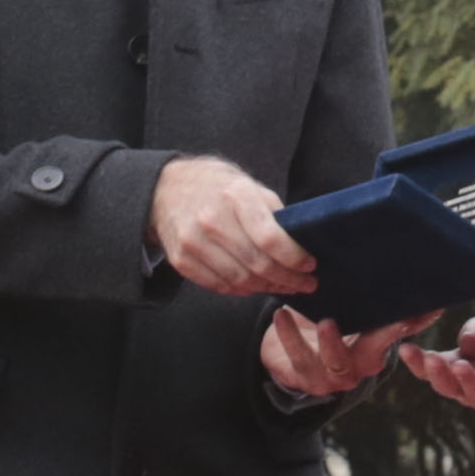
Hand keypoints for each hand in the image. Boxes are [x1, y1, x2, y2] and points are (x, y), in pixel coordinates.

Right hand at [151, 156, 317, 297]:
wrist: (165, 190)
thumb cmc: (215, 187)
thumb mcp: (248, 185)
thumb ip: (273, 213)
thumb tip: (300, 244)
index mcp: (236, 195)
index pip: (271, 239)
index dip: (295, 258)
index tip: (310, 266)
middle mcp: (212, 220)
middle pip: (258, 264)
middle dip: (289, 280)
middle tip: (306, 284)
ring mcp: (193, 242)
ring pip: (241, 280)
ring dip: (268, 288)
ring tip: (284, 287)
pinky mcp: (182, 260)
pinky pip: (220, 286)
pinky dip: (243, 290)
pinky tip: (257, 286)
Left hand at [260, 306, 440, 398]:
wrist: (289, 345)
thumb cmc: (331, 323)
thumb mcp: (359, 315)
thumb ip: (391, 309)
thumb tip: (433, 295)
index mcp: (376, 350)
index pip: (397, 336)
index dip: (409, 326)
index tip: (419, 308)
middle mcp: (359, 368)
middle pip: (373, 356)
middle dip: (381, 338)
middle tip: (388, 318)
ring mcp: (332, 376)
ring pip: (336, 363)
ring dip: (332, 343)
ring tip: (327, 322)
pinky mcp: (304, 376)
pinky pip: (298, 358)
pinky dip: (289, 336)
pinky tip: (282, 313)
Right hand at [398, 316, 474, 415]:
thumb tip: (465, 342)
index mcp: (456, 370)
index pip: (431, 370)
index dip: (417, 362)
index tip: (405, 348)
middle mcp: (471, 388)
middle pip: (448, 387)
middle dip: (438, 374)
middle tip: (430, 359)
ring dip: (467, 382)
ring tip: (461, 366)